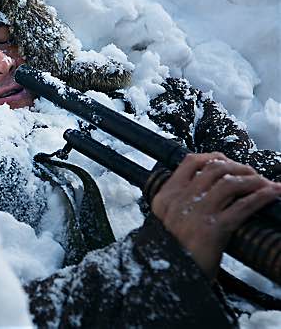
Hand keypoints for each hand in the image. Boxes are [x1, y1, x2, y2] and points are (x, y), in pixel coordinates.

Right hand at [151, 152, 280, 279]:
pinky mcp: (212, 230)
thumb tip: (207, 187)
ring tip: (265, 184)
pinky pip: (242, 207)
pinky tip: (273, 194)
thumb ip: (179, 204)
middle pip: (214, 169)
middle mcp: (179, 201)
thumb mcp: (165, 223)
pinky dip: (262, 197)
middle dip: (239, 167)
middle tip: (252, 175)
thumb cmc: (173, 253)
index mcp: (165, 197)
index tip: (227, 162)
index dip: (213, 157)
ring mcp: (195, 214)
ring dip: (254, 180)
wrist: (171, 278)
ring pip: (230, 184)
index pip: (190, 162)